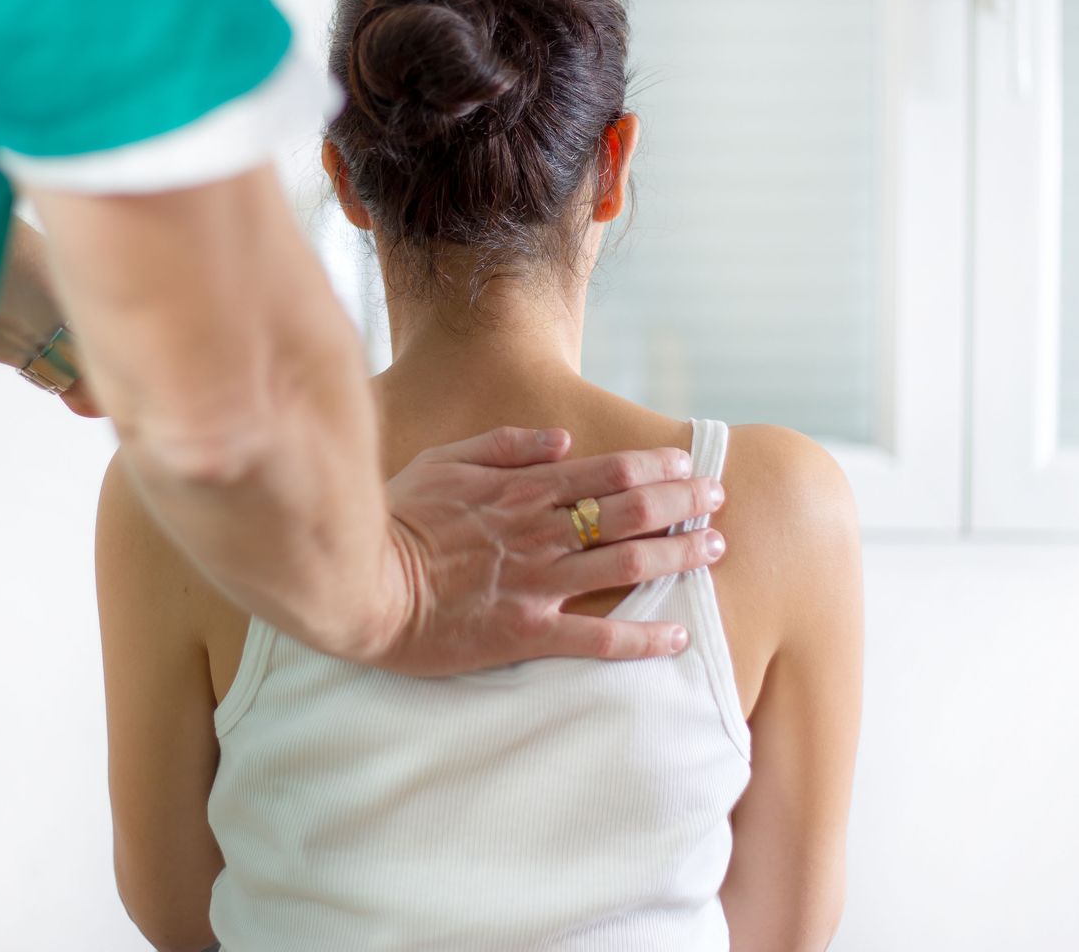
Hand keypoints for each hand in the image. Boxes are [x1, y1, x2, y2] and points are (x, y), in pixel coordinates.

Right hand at [362, 425, 727, 676]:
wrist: (361, 586)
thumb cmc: (394, 519)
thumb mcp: (442, 461)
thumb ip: (504, 444)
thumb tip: (562, 441)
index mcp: (521, 489)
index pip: (608, 471)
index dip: (657, 466)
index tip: (688, 463)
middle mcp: (540, 532)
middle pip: (632, 511)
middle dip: (683, 501)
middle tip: (718, 500)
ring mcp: (538, 583)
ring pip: (628, 564)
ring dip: (679, 553)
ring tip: (715, 549)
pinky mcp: (529, 634)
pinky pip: (599, 638)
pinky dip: (644, 638)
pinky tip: (678, 636)